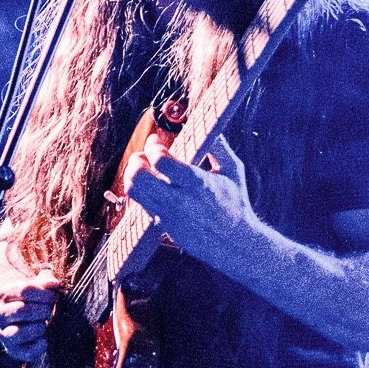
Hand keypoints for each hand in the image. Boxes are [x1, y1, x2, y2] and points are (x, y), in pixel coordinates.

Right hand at [0, 269, 61, 364]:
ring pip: (16, 333)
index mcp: (4, 294)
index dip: (44, 294)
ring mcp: (3, 333)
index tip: (54, 297)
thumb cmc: (37, 301)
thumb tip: (53, 284)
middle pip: (21, 310)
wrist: (29, 322)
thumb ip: (47, 281)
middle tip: (49, 311)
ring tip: (45, 325)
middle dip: (41, 310)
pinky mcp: (12, 350)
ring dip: (36, 328)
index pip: (25, 291)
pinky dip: (36, 347)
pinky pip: (22, 351)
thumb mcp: (40, 288)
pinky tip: (45, 341)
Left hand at [124, 132, 258, 269]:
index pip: (162, 162)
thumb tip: (207, 123)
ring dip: (132, 175)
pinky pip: (140, 204)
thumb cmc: (235, 205)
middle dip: (135, 161)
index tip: (155, 141)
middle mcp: (179, 201)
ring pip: (134, 192)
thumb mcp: (233, 171)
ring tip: (142, 168)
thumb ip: (218, 146)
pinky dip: (140, 190)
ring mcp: (168, 215)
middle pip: (139, 178)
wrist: (234, 244)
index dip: (153, 147)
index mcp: (198, 184)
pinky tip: (150, 184)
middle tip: (142, 156)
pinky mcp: (162, 225)